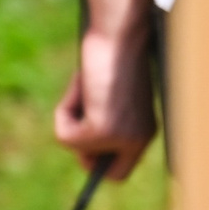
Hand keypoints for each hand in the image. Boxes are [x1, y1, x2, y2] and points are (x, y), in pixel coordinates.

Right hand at [53, 26, 157, 180]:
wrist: (118, 35)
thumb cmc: (114, 53)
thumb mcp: (110, 92)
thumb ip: (102, 115)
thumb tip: (77, 139)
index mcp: (145, 131)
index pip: (122, 169)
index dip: (100, 163)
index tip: (85, 151)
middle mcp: (138, 140)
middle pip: (104, 174)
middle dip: (83, 154)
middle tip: (74, 127)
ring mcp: (120, 137)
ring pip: (75, 146)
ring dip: (69, 117)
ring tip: (84, 87)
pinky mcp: (101, 130)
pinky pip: (64, 136)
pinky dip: (63, 112)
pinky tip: (80, 87)